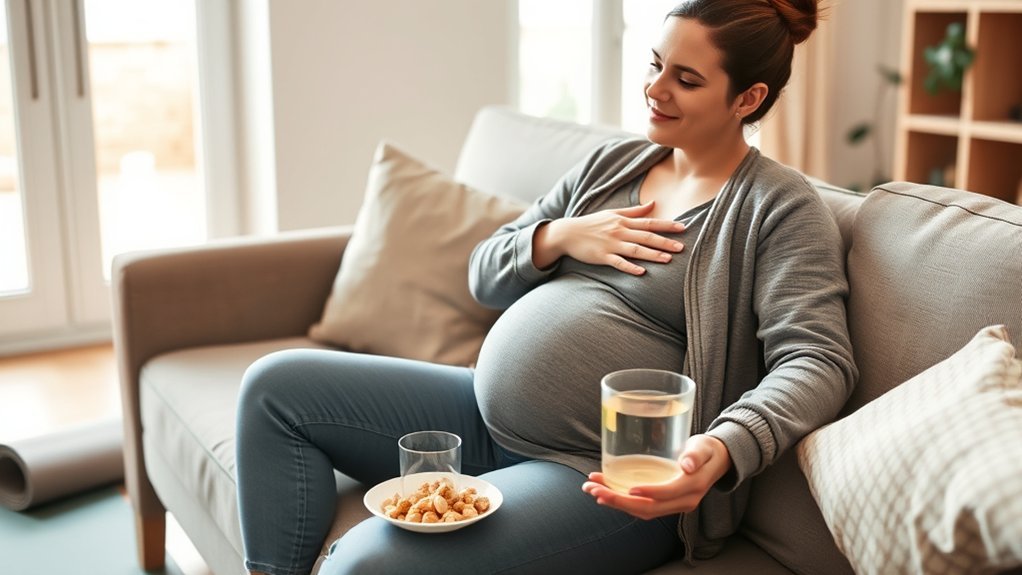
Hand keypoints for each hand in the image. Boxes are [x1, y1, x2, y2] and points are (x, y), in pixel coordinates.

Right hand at [533, 201, 684, 273]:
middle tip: (682, 247)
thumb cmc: (591, 223)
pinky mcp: (602, 257)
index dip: (667, 225)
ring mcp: (611, 245)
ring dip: (652, 254)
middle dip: (665, 242)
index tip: (683, 227)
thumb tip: (654, 203)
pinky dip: (630, 267)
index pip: (650, 222)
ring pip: (635, 250)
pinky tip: (642, 272)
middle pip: (646, 236)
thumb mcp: (612, 213)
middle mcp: (619, 232)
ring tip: (668, 259)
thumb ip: (634, 211)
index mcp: (623, 221)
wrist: (567, 233)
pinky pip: (618, 263)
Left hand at [581, 435, 732, 519]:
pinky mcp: (664, 503)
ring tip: (591, 490)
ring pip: (641, 510)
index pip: (668, 493)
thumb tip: (687, 465)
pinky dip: (621, 500)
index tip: (629, 488)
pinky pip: (641, 507)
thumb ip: (696, 455)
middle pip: (648, 508)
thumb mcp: (704, 447)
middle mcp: (682, 502)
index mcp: (693, 487)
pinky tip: (604, 491)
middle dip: (619, 501)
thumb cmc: (708, 450)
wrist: (716, 461)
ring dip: (615, 502)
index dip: (649, 492)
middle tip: (594, 490)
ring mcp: (672, 505)